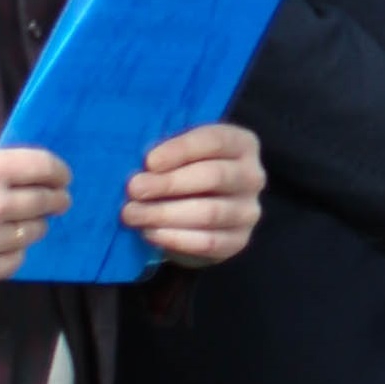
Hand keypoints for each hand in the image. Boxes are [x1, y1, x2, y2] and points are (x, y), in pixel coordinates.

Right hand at [0, 142, 72, 290]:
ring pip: (34, 233)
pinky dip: (14, 251)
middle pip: (47, 202)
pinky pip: (16, 260)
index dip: (59, 173)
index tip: (62, 178)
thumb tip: (24, 168)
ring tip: (23, 223)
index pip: (45, 168)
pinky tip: (3, 243)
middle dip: (55, 200)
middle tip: (57, 201)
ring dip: (32, 226)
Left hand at [120, 122, 264, 267]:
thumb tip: (139, 168)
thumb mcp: (176, 153)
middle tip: (134, 189)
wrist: (194, 212)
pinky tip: (150, 232)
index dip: (180, 150)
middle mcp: (252, 176)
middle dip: (168, 183)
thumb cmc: (180, 171)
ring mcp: (248, 210)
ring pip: (210, 212)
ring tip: (132, 214)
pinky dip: (176, 238)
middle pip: (214, 176)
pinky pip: (209, 242)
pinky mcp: (239, 240)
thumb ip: (164, 154)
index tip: (148, 161)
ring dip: (165, 214)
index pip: (215, 140)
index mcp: (241, 144)